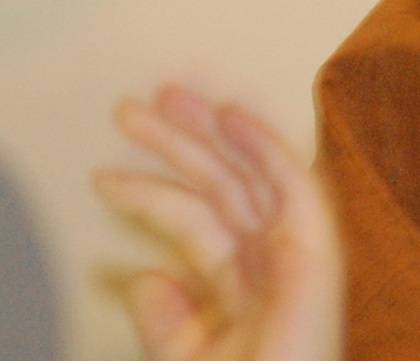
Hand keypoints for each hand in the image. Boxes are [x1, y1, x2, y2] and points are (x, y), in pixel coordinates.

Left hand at [94, 87, 341, 360]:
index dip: (152, 194)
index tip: (101, 177)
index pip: (199, 224)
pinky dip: (266, 148)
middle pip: (226, 189)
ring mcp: (299, 264)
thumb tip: (146, 275)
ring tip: (163, 97)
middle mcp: (275, 270)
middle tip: (129, 108)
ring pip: (254, 178)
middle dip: (180, 144)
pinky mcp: (318, 261)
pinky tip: (229, 116)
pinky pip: (296, 190)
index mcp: (247, 291)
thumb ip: (167, 322)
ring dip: (212, 131)